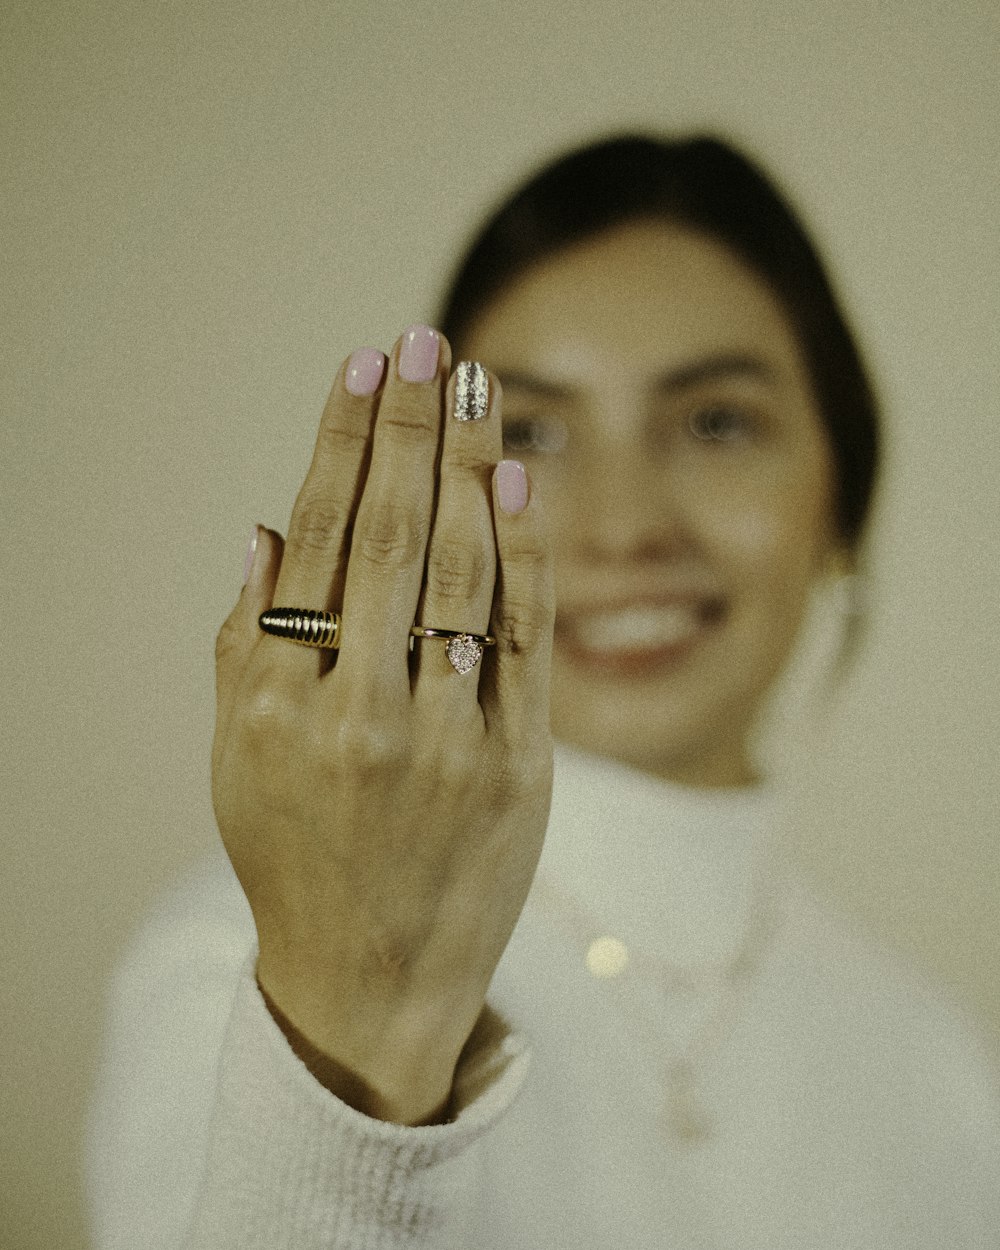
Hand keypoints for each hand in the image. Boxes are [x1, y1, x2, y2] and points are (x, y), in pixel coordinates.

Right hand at [211, 327, 553, 1124]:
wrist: (373, 977)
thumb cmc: (295, 853)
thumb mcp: (234, 759)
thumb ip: (243, 644)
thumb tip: (265, 528)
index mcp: (280, 705)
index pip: (315, 543)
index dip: (338, 446)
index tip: (359, 370)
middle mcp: (363, 714)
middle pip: (391, 538)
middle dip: (409, 429)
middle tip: (423, 341)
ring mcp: (450, 740)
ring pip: (465, 575)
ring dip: (471, 468)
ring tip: (473, 386)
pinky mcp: (521, 766)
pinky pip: (528, 639)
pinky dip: (528, 554)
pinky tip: (522, 480)